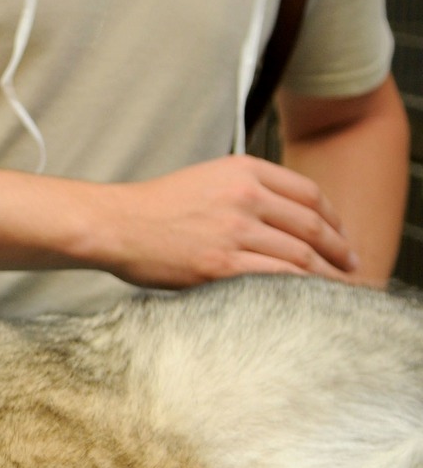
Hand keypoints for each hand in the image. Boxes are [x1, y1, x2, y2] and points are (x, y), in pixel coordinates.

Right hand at [95, 155, 358, 287]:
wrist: (115, 224)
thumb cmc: (154, 208)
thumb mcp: (205, 179)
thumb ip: (245, 189)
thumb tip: (281, 216)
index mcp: (243, 170)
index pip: (308, 193)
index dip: (334, 218)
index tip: (341, 235)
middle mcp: (245, 196)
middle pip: (312, 225)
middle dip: (340, 249)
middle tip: (352, 265)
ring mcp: (235, 231)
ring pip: (301, 254)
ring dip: (327, 274)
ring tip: (338, 287)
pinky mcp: (222, 264)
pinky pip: (278, 277)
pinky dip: (302, 289)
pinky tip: (309, 297)